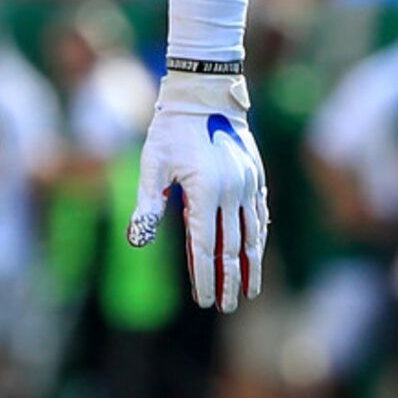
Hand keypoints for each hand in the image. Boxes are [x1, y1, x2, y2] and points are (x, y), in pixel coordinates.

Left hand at [128, 70, 266, 312]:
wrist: (205, 92)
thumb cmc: (171, 129)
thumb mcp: (152, 164)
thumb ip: (147, 205)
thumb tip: (136, 242)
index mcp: (205, 191)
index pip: (207, 246)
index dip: (205, 276)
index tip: (204, 301)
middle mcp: (232, 191)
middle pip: (234, 247)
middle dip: (230, 280)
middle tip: (226, 306)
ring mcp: (249, 183)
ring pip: (253, 234)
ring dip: (250, 266)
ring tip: (248, 292)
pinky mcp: (256, 176)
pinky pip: (260, 215)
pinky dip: (258, 238)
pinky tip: (256, 255)